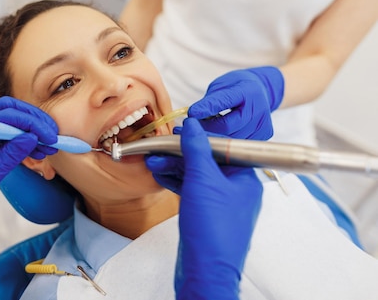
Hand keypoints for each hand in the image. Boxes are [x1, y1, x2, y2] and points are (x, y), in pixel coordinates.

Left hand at [0, 96, 57, 232]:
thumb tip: (32, 137)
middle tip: (53, 134)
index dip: (32, 124)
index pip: (8, 115)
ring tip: (49, 146)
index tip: (49, 137)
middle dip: (34, 120)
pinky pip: (9, 135)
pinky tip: (38, 150)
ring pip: (12, 120)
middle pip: (11, 110)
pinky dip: (25, 140)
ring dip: (32, 130)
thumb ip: (10, 154)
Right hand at [145, 119, 262, 299]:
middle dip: (181, 154)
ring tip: (153, 162)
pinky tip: (159, 175)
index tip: (179, 131)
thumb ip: (198, 150)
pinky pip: (191, 190)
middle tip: (160, 148)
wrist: (206, 272)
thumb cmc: (213, 231)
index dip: (199, 137)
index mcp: (245, 178)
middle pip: (207, 160)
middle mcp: (236, 189)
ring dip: (174, 167)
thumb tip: (193, 126)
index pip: (223, 147)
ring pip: (196, 176)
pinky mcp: (206, 214)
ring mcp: (220, 203)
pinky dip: (175, 182)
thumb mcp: (203, 181)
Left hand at [187, 66, 283, 139]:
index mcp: (248, 91)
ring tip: (200, 131)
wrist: (260, 91)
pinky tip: (215, 136)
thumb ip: (210, 101)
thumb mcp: (221, 86)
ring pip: (231, 139)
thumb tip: (194, 115)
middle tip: (189, 127)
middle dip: (205, 128)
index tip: (191, 114)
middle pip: (227, 127)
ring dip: (212, 137)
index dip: (206, 108)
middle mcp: (259, 109)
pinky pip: (238, 144)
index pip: (224, 102)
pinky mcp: (263, 136)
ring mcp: (263, 125)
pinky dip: (223, 142)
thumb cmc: (237, 87)